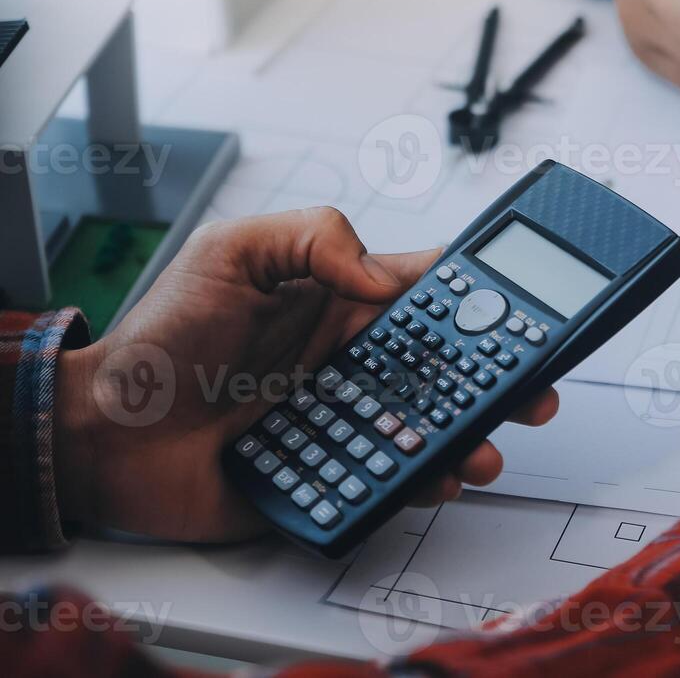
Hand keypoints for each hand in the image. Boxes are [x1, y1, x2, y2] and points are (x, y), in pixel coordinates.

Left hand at [54, 208, 558, 541]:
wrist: (106, 433)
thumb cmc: (162, 337)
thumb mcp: (231, 253)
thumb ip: (312, 238)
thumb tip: (383, 272)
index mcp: (342, 302)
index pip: (429, 290)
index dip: (481, 294)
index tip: (524, 301)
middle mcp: (354, 359)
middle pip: (450, 364)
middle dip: (503, 374)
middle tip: (534, 385)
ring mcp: (348, 418)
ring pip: (433, 424)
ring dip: (474, 433)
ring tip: (490, 443)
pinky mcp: (332, 473)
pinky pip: (393, 478)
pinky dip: (426, 480)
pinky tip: (441, 476)